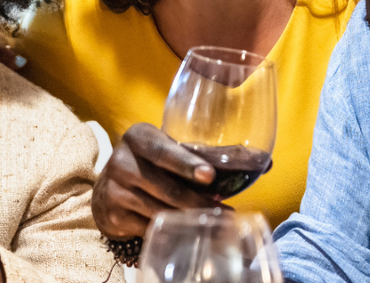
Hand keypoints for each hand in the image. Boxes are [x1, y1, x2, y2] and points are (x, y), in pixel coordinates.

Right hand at [91, 123, 224, 238]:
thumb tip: (261, 160)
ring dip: (190, 220)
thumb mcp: (170, 151)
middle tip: (226, 213)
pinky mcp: (112, 216)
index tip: (210, 175)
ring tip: (215, 226)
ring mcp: (114, 190)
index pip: (164, 151)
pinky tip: (184, 233)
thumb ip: (209, 156)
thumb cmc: (151, 166)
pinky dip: (170, 232)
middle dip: (200, 202)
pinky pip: (149, 228)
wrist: (108, 189)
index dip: (187, 164)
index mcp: (138, 137)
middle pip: (168, 188)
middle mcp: (121, 161)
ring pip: (161, 211)